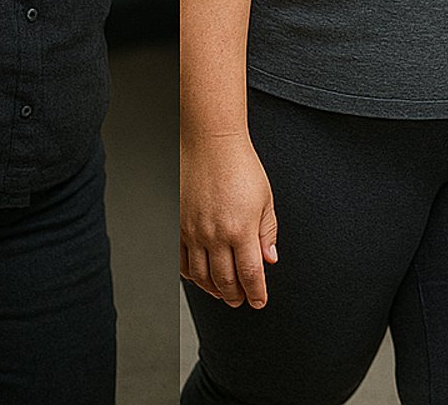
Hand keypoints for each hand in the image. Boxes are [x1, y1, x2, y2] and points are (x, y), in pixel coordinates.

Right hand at [180, 132, 278, 307]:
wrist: (211, 146)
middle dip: (236, 296)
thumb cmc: (241, 167)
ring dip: (214, 290)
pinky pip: (182, 262)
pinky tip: (201, 277)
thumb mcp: (265, 200)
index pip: (251, 274)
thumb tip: (269, 259)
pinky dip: (192, 276)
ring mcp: (193, 232)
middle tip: (242, 301)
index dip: (256, 293)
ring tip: (224, 294)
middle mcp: (215, 235)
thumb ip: (267, 233)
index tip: (259, 301)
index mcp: (241, 229)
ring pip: (201, 276)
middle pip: (225, 281)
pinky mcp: (178, 226)